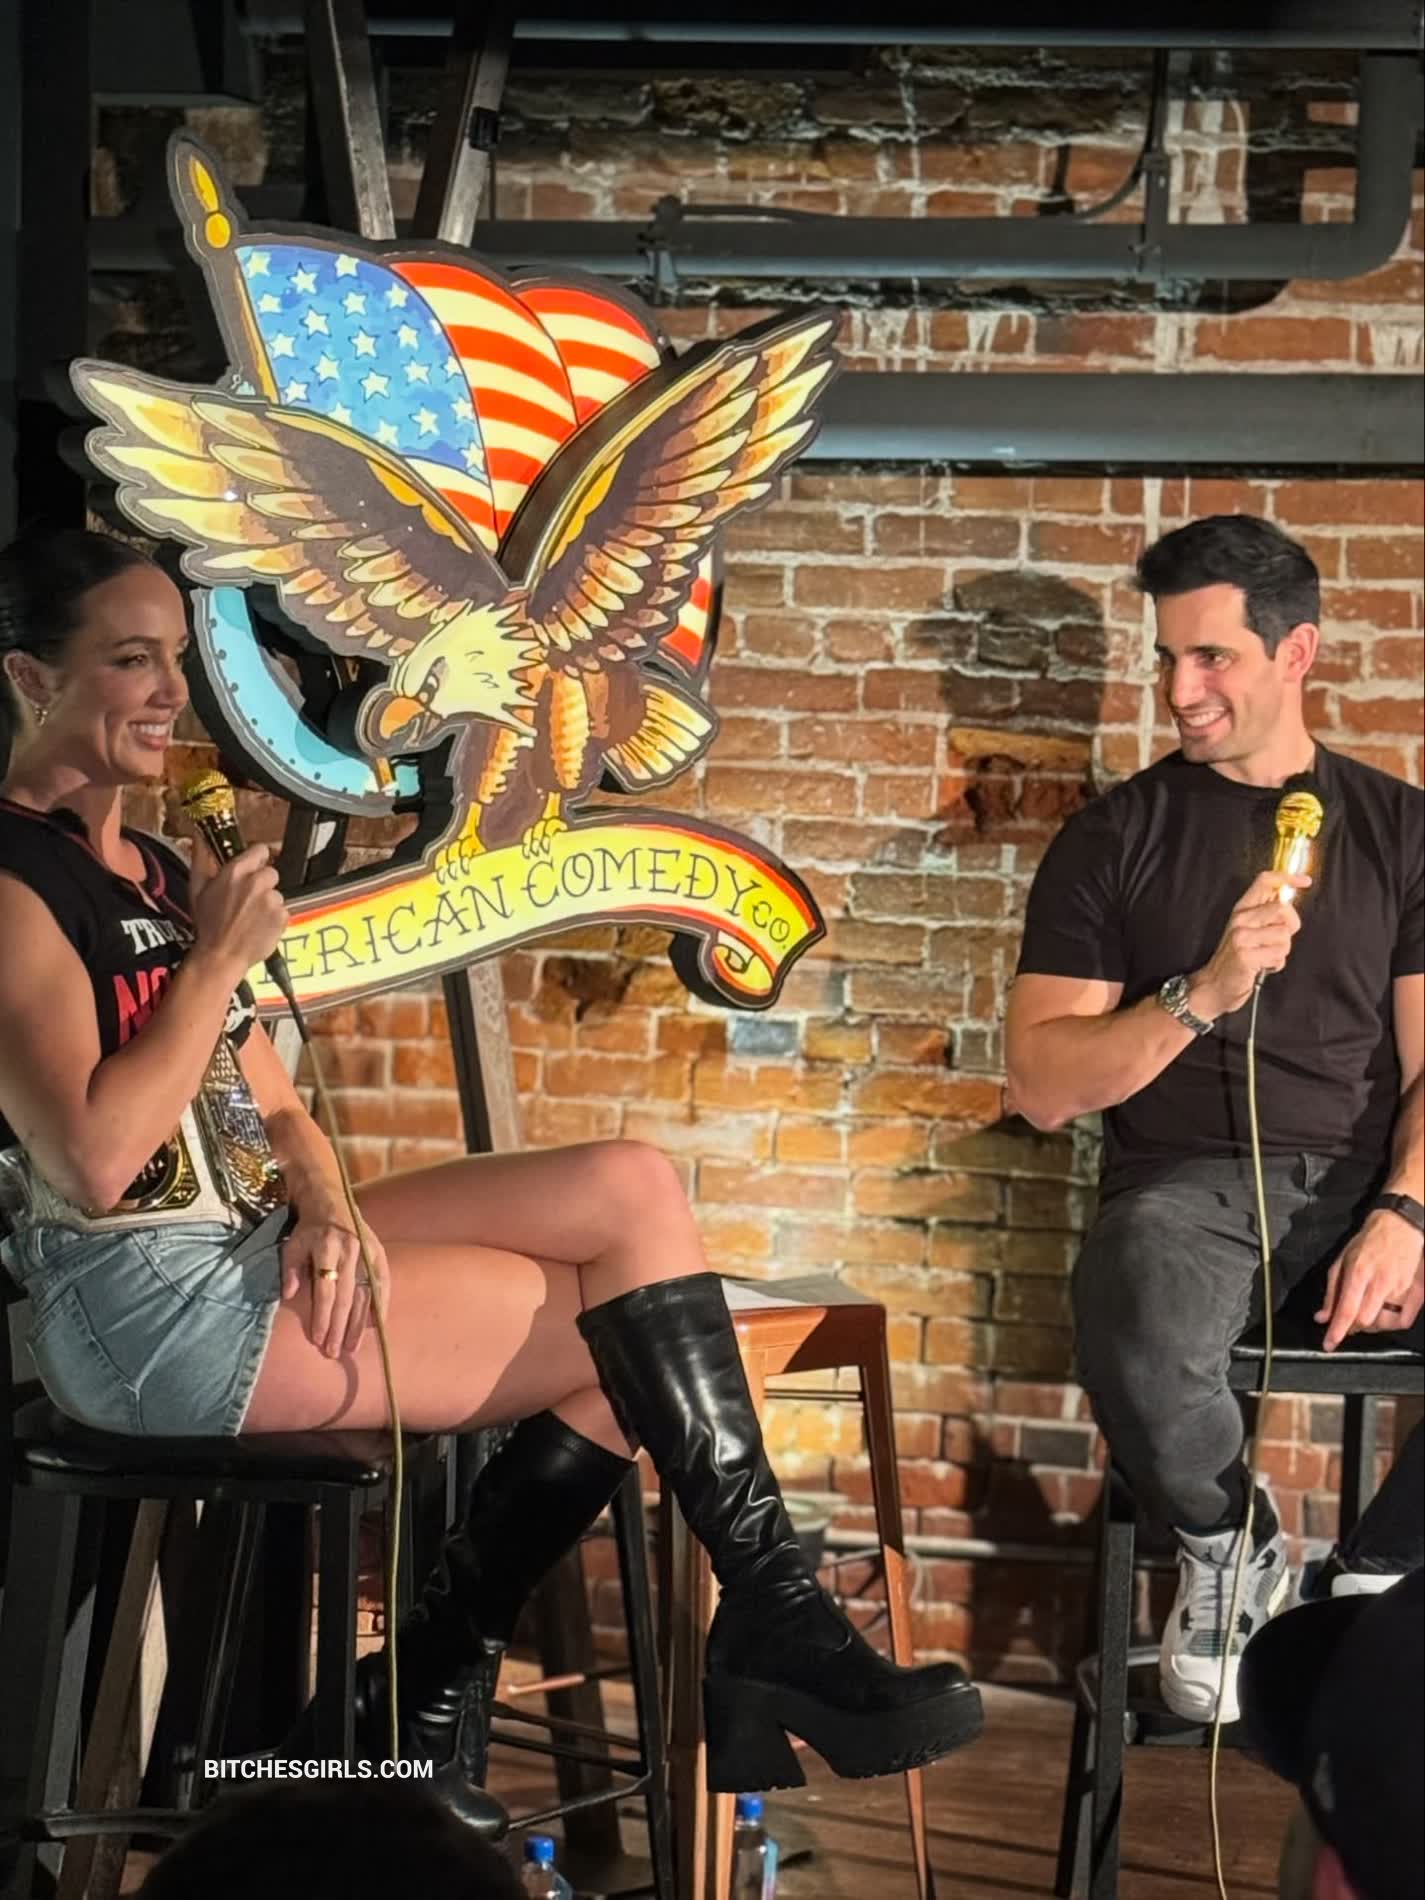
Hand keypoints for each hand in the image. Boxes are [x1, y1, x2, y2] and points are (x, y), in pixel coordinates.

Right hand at [192, 843, 287, 975]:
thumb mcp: (197, 888)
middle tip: (246, 899)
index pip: (260, 850)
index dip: (258, 858)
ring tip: (249, 916)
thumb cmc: (207, 925)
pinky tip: (258, 926)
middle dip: (261, 883)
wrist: (221, 956)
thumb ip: (201, 858)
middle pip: (270, 872)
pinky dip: (274, 917)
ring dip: (267, 902)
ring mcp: (272, 899)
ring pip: (276, 893)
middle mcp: (256, 882)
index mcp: (235, 871)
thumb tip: (199, 837)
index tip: (255, 865)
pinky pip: (283, 910)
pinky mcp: (282, 916)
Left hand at [280, 1196, 391, 1356]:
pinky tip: (376, 1324)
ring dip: (359, 1323)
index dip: (323, 1317)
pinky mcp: (378, 1252)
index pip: (326, 1290)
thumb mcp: (292, 1245)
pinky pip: (382, 1283)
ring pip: (365, 1294)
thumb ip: (290, 1270)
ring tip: (352, 1346)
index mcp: (327, 1248)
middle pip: (347, 1297)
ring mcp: (368, 1252)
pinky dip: (380, 1304)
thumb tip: (288, 1296)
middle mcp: (351, 1251)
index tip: (318, 1340)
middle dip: (340, 1327)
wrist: (330, 1199)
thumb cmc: (308, 1228)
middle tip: (334, 1352)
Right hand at [1188, 870, 1310, 1018]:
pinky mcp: (1245, 955)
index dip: (1288, 878)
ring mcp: (1241, 936)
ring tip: (1266, 956)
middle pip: (1283, 908)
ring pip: (1284, 935)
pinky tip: (1263, 966)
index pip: (1265, 881)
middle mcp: (1240, 919)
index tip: (1305, 881)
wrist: (1215, 985)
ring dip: (1282, 950)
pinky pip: (1279, 955)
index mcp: (1242, 909)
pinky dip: (1276, 964)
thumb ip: (1267, 913)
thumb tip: (1289, 899)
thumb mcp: (1249, 929)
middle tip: (1278, 940)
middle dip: (1291, 926)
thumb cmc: (1237, 958)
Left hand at [1316, 1209, 1424, 1350]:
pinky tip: (1385, 1316)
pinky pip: (1404, 1321)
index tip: (1328, 1346)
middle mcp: (1381, 1282)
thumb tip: (1322, 1317)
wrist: (1401, 1226)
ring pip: (1384, 1323)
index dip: (1337, 1331)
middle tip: (1349, 1323)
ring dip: (1372, 1325)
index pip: (1347, 1309)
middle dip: (1353, 1327)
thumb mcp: (1342, 1260)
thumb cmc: (1368, 1243)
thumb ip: (1332, 1291)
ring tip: (1367, 1314)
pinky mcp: (1418, 1292)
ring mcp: (1402, 1288)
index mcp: (1359, 1272)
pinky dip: (1391, 1324)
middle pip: (1365, 1320)